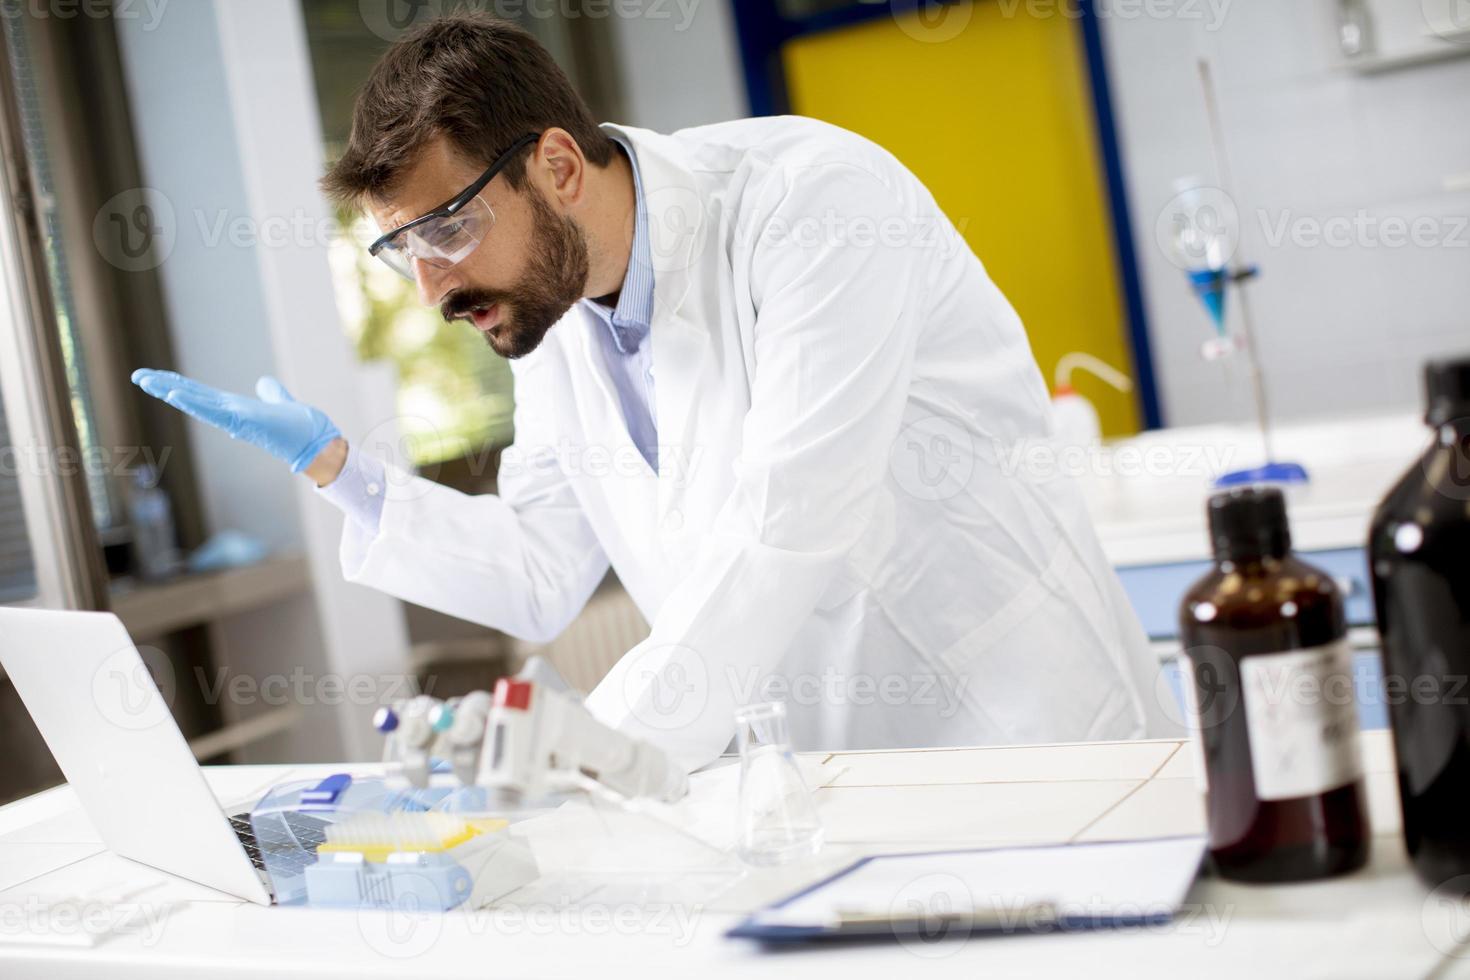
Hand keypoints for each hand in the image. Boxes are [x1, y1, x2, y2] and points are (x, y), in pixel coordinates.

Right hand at [132, 369, 341, 474]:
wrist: (319, 445)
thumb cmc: (302, 429)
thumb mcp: (282, 403)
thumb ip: (272, 394)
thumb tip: (264, 382)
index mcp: (237, 409)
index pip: (201, 394)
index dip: (178, 384)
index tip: (155, 376)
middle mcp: (231, 415)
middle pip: (192, 397)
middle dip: (164, 386)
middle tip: (137, 376)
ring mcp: (236, 420)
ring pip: (197, 403)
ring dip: (171, 391)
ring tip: (146, 381)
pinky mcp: (245, 423)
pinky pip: (215, 412)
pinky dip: (195, 403)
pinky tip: (174, 394)